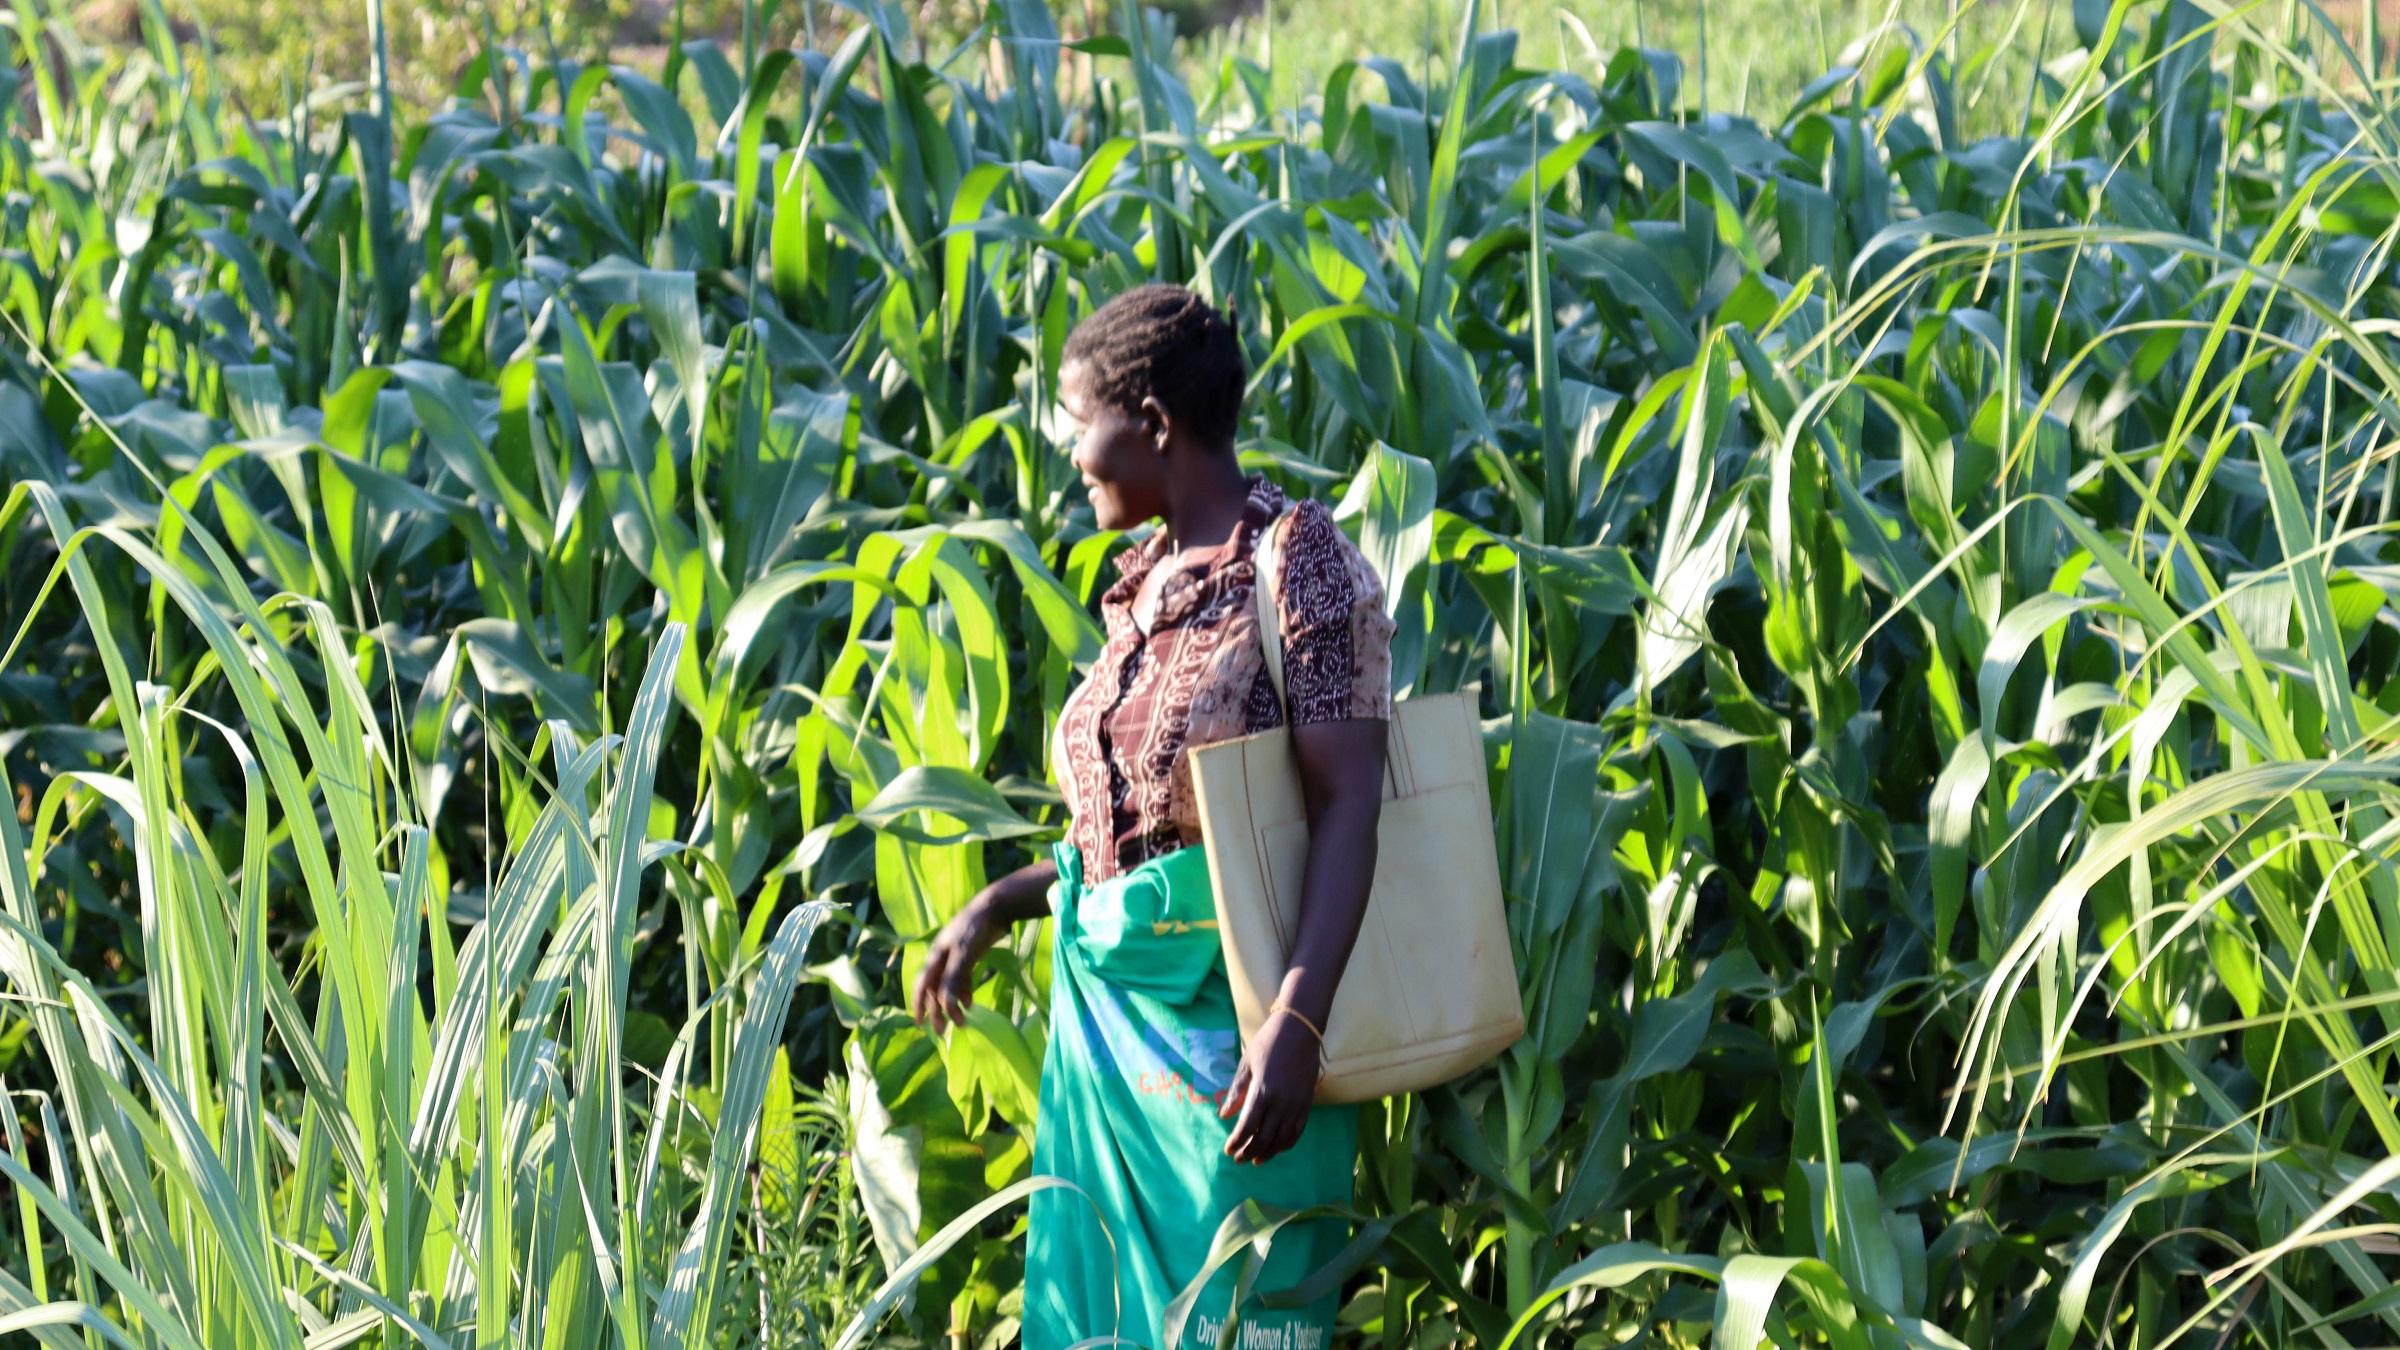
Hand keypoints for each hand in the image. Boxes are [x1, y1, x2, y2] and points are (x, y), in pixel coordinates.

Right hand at [913, 900, 1002, 1034]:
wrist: (992, 909)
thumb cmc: (973, 930)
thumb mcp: (962, 955)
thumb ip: (953, 980)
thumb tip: (944, 1006)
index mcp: (934, 957)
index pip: (922, 985)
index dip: (919, 1004)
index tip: (919, 1024)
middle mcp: (941, 960)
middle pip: (935, 990)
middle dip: (937, 1011)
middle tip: (942, 1032)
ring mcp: (955, 959)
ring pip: (949, 987)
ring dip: (952, 1005)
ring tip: (961, 1022)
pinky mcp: (968, 958)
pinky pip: (962, 980)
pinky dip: (964, 993)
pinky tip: (970, 1004)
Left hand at [1219, 1008, 1319, 1162]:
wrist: (1300, 1029)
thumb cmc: (1268, 1043)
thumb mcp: (1247, 1064)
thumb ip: (1237, 1091)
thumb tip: (1223, 1115)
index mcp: (1263, 1092)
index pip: (1247, 1126)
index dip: (1236, 1142)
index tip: (1227, 1149)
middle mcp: (1281, 1102)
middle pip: (1264, 1138)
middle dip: (1249, 1152)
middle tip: (1238, 1158)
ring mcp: (1297, 1103)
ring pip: (1282, 1139)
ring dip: (1268, 1153)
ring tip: (1256, 1159)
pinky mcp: (1307, 1102)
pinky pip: (1298, 1130)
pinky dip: (1287, 1143)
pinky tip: (1277, 1148)